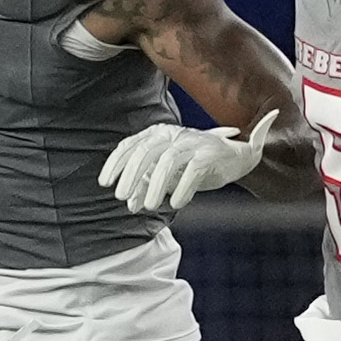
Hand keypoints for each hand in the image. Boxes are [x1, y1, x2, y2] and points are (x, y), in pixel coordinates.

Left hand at [103, 107, 275, 215]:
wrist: (235, 157)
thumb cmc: (195, 164)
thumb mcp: (168, 174)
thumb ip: (148, 184)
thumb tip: (130, 204)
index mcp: (158, 134)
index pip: (129, 145)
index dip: (114, 164)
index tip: (105, 183)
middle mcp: (172, 134)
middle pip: (145, 152)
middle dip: (131, 175)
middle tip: (122, 197)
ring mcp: (192, 142)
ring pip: (167, 162)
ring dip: (155, 185)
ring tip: (150, 206)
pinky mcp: (210, 154)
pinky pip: (193, 171)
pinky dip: (183, 188)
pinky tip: (177, 204)